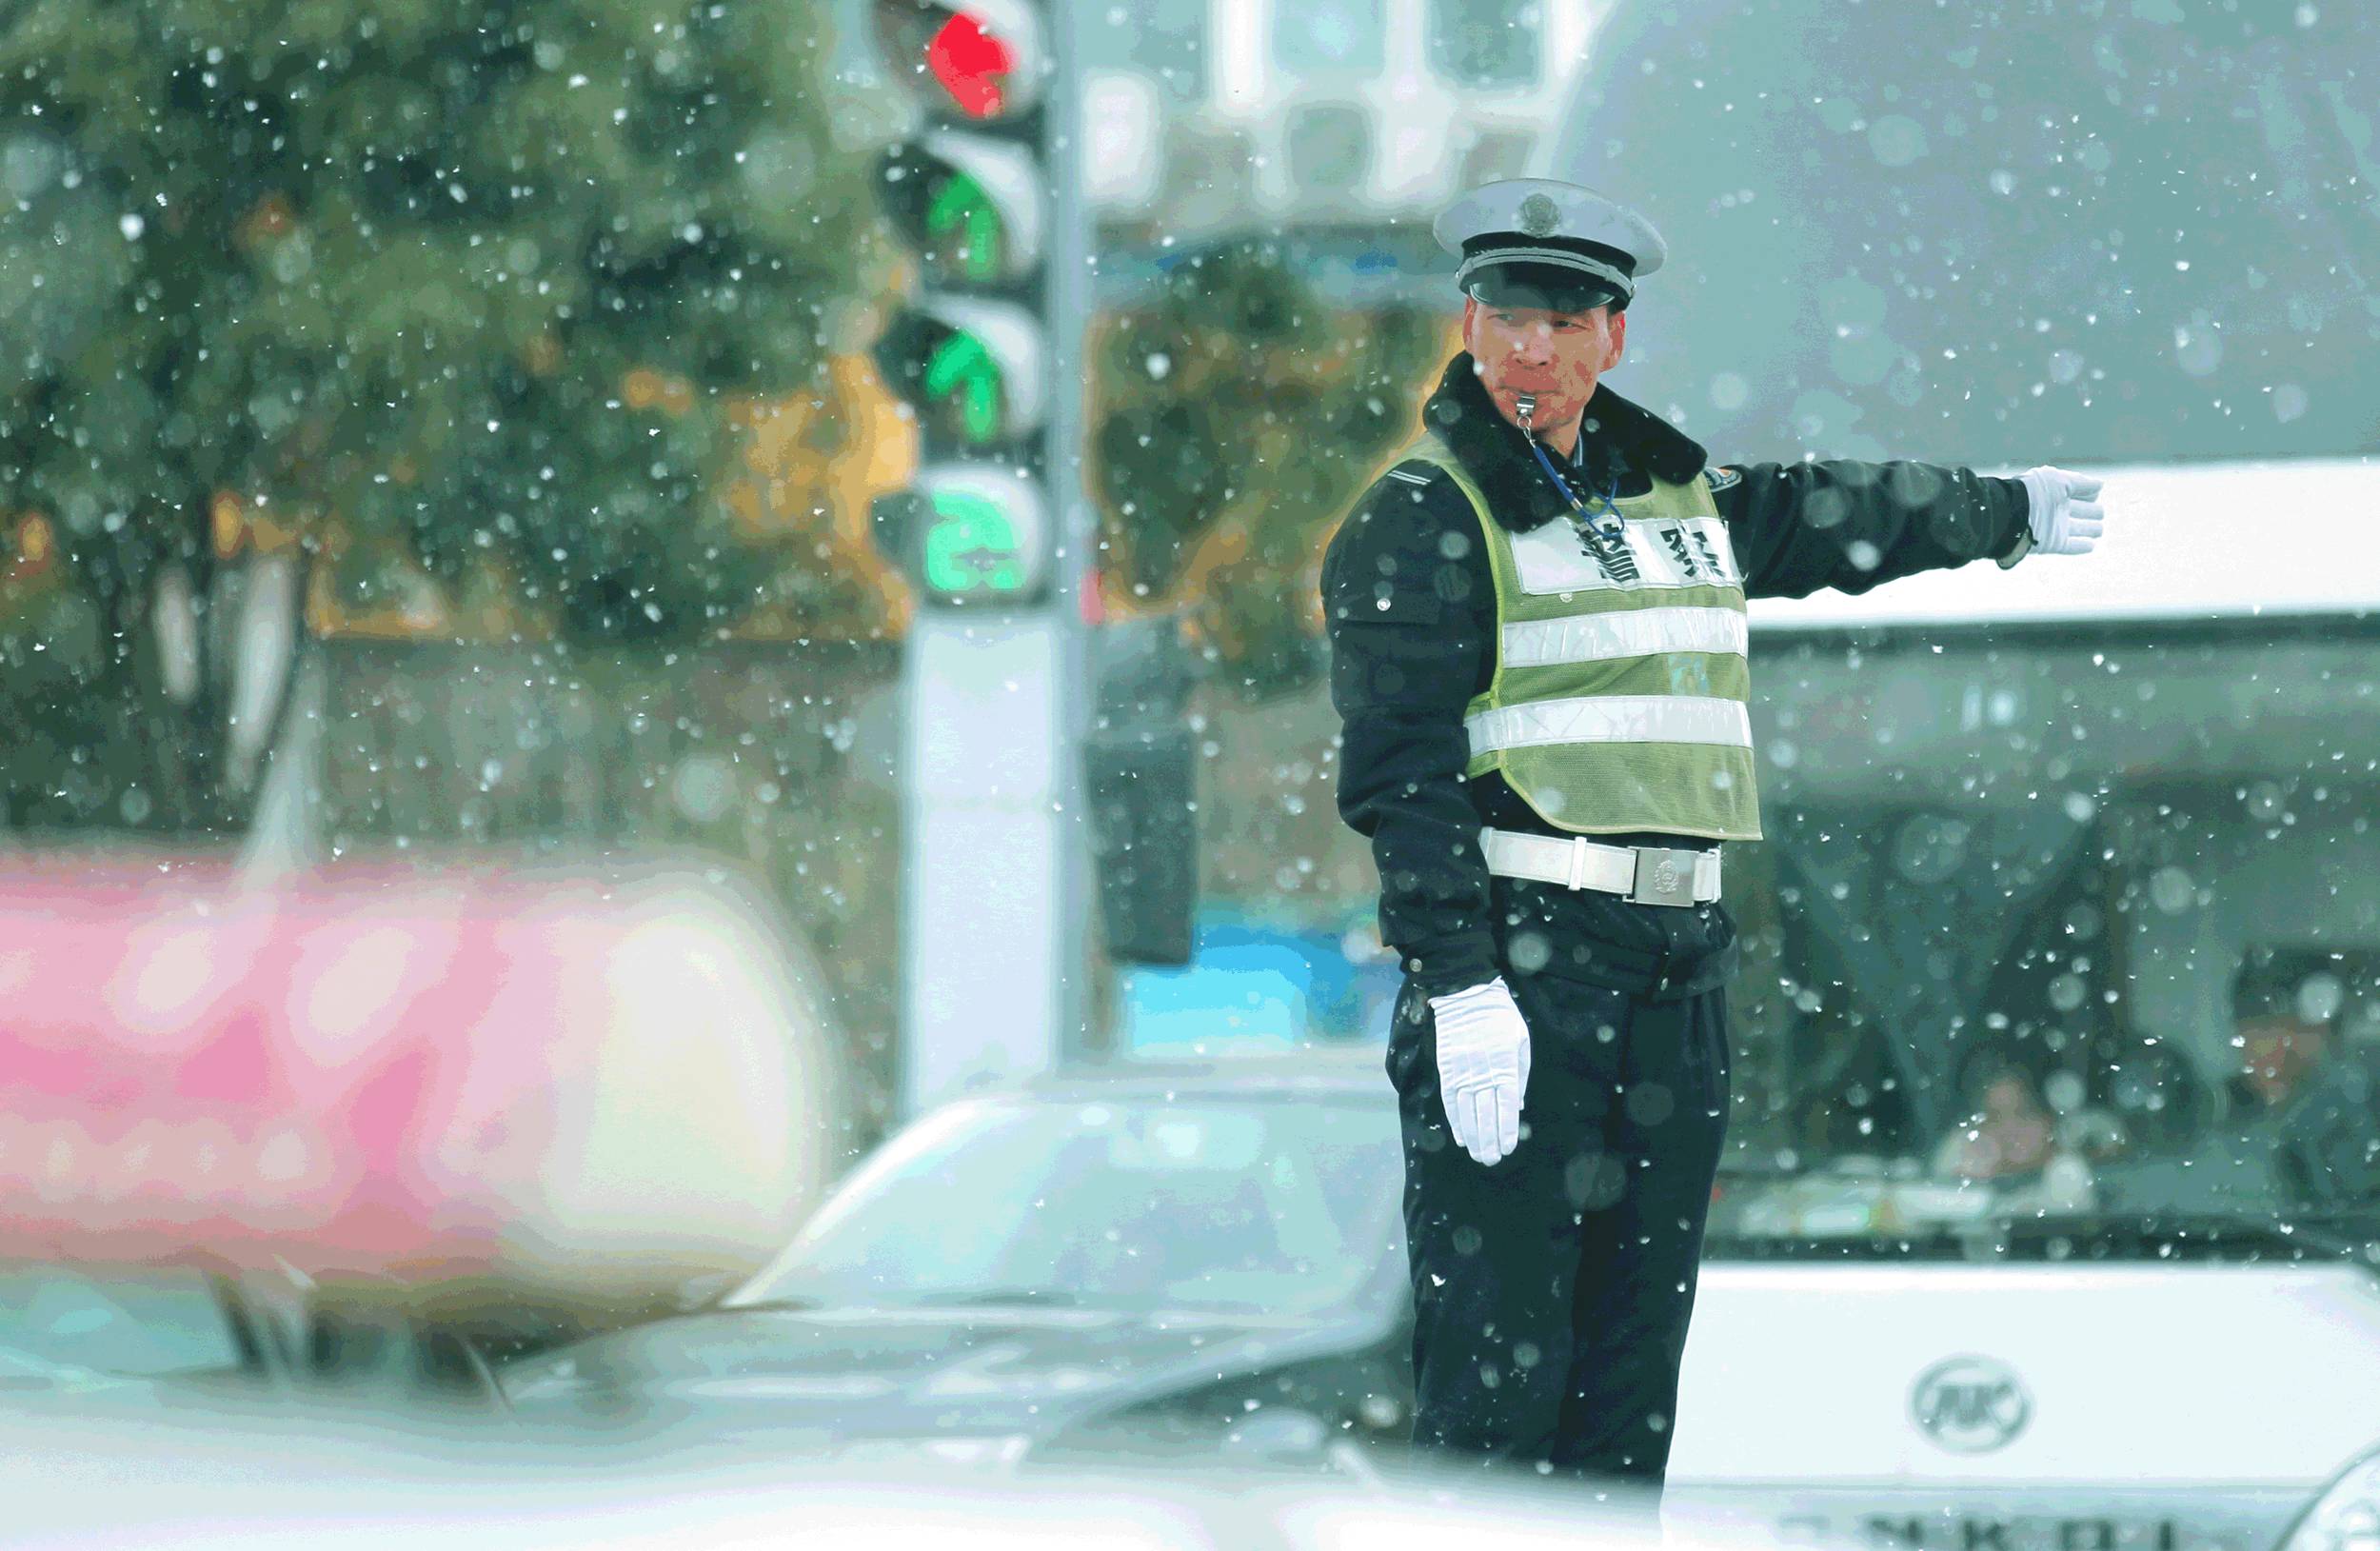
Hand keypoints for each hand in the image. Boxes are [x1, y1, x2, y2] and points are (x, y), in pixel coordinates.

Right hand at [1426, 978, 1531, 1165]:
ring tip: (1477, 1154)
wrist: (1466, 994)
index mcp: (1505, 1066)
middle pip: (1485, 1114)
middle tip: (1491, 1160)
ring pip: (1466, 1112)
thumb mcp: (1521, 1040)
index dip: (1506, 1129)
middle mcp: (1483, 1073)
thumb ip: (1520, 1073)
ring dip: (1472, 1136)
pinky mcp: (1447, 1069)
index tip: (1508, 1148)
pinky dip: (1455, 1121)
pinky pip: (1450, 1101)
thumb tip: (1516, 1105)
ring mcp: (1462, 1072)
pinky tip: (1460, 1137)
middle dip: (1489, 1140)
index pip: (1506, 1106)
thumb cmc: (1500, 1016)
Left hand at [2020, 466, 2105, 556]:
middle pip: (2078, 510)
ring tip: (2099, 530)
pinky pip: (2071, 546)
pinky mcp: (2053, 543)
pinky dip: (2081, 546)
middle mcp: (2055, 509)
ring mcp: (2055, 527)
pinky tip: (2091, 545)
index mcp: (2055, 491)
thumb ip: (2081, 482)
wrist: (2011, 514)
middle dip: (2091, 511)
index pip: (2075, 490)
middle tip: (2100, 512)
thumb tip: (2100, 486)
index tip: (2096, 492)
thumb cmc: (2034, 492)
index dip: (2087, 491)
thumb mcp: (2059, 480)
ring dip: (2090, 529)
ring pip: (2078, 528)